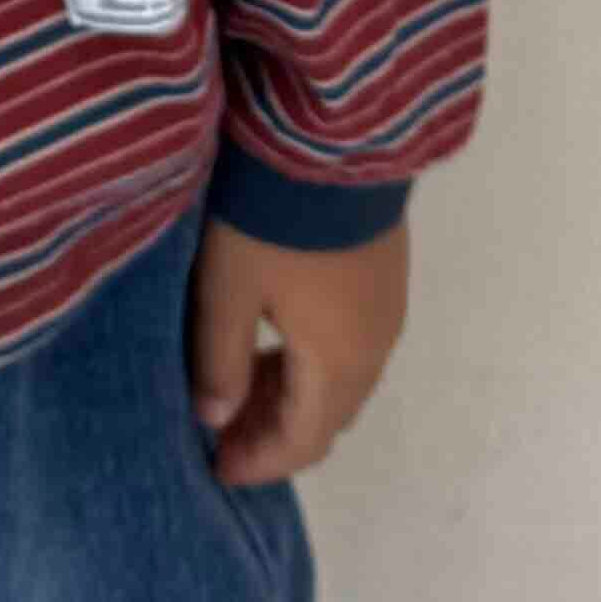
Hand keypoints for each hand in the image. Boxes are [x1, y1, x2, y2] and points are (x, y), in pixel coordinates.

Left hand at [188, 212, 408, 485]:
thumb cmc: (269, 218)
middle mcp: (375, 345)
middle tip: (221, 428)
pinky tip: (275, 336)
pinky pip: (352, 343)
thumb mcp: (227, 288)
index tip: (215, 467)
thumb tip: (214, 418)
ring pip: (342, 379)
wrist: (331, 133)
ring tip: (238, 382)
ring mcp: (386, 306)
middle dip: (276, 432)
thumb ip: (218, 359)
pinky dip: (312, 359)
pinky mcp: (385, 271)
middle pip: (328, 415)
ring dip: (294, 394)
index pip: (303, 441)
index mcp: (339, 362)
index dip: (260, 463)